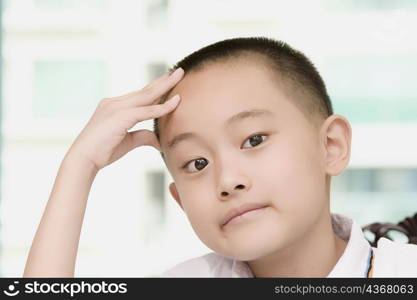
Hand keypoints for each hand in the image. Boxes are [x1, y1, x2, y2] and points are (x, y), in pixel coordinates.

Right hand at [66, 68, 183, 170]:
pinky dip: (162, 107)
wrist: (83, 159)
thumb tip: (159, 141)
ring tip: (179, 75)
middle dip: (163, 80)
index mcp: (115, 106)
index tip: (169, 80)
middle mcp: (115, 103)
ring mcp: (117, 107)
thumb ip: (143, 137)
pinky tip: (176, 101)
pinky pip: (146, 110)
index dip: (156, 88)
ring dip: (165, 85)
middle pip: (145, 90)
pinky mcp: (120, 116)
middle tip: (179, 70)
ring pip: (147, 94)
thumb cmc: (102, 152)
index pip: (140, 95)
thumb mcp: (128, 142)